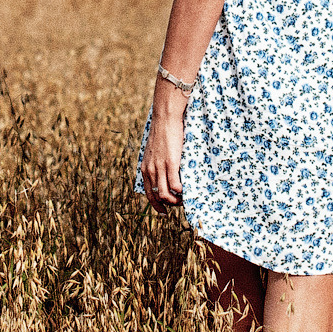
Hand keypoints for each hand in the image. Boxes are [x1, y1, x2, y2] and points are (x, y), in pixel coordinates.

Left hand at [142, 90, 185, 206]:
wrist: (164, 119)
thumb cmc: (162, 133)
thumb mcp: (154, 152)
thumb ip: (156, 163)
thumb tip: (163, 172)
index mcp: (145, 168)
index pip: (148, 193)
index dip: (156, 205)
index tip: (164, 212)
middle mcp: (150, 170)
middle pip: (157, 196)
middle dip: (168, 204)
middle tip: (179, 204)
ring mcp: (160, 167)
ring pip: (165, 194)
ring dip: (176, 200)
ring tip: (184, 199)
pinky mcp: (170, 163)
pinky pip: (175, 184)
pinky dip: (181, 191)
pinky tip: (187, 191)